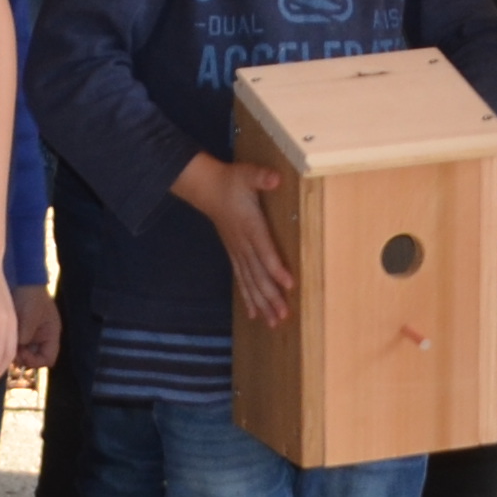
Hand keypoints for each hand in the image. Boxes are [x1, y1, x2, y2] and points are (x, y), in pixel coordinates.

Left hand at [9, 283, 60, 373]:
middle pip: (35, 359)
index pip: (48, 359)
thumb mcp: (30, 315)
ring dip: (15, 351)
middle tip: (10, 349)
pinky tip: (3, 338)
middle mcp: (44, 338)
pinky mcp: (23, 331)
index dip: (35, 361)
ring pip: (25, 353)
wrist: (23, 280)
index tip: (22, 353)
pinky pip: (18, 345)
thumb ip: (25, 334)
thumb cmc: (30, 296)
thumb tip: (18, 348)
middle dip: (23, 357)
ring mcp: (33, 335)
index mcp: (51, 334)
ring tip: (5, 342)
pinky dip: (11, 344)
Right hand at [175, 157, 292, 322]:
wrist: (207, 188)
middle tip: (283, 315)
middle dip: (271, 296)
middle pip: (258, 274)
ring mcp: (237, 251)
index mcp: (250, 226)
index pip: (264, 250)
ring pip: (250, 282)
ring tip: (273, 322)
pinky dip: (249, 298)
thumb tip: (275, 179)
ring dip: (262, 303)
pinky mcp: (234, 254)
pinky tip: (256, 315)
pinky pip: (242, 280)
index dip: (276, 268)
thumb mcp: (247, 174)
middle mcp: (243, 244)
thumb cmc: (232, 181)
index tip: (289, 285)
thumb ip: (261, 177)